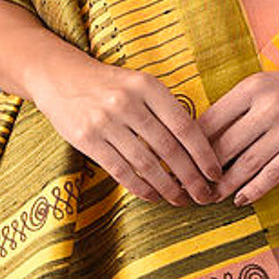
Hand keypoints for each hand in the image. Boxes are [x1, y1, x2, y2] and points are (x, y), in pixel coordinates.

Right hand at [32, 52, 222, 206]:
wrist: (62, 78)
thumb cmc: (112, 85)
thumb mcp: (141, 84)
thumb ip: (166, 109)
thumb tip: (199, 148)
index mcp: (147, 85)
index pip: (184, 125)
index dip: (203, 153)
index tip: (216, 173)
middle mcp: (127, 102)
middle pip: (168, 148)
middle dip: (191, 177)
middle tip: (205, 195)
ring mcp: (105, 121)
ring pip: (146, 164)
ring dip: (168, 187)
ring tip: (182, 200)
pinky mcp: (86, 139)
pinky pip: (121, 171)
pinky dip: (141, 188)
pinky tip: (154, 196)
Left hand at [196, 46, 278, 206]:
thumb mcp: (268, 82)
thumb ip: (241, 104)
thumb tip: (208, 134)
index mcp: (252, 87)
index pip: (211, 119)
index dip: (192, 144)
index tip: (180, 160)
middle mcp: (267, 106)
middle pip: (223, 146)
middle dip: (203, 170)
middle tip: (190, 187)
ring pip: (245, 163)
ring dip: (224, 185)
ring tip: (210, 197)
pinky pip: (273, 174)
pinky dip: (254, 189)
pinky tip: (241, 199)